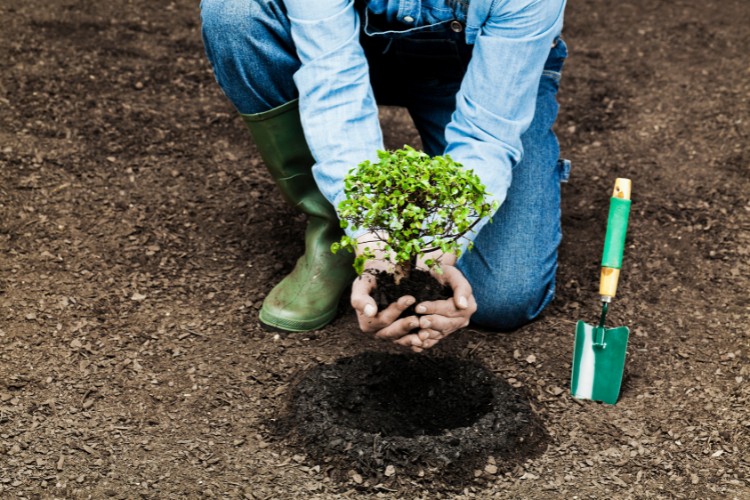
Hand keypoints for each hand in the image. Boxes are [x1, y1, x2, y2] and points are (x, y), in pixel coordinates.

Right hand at [350, 231, 421, 347]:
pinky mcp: (402, 334)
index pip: (382, 320)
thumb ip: (361, 299)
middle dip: (405, 325)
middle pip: (392, 332)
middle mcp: (378, 331)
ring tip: (425, 331)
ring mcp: (391, 334)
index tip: (410, 298)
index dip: (395, 311)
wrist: (381, 276)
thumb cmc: (371, 279)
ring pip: (402, 340)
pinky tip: (428, 337)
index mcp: (367, 323)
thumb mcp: (362, 285)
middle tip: (418, 318)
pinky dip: (418, 340)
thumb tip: (370, 312)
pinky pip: (410, 341)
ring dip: (413, 337)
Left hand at [398, 264, 475, 352]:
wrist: (437, 279)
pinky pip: (435, 340)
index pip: (450, 309)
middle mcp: (462, 319)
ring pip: (440, 334)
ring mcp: (452, 327)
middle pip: (446, 324)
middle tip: (419, 322)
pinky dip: (426, 343)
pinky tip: (416, 344)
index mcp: (468, 306)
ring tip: (417, 334)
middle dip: (432, 323)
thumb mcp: (453, 274)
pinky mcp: (443, 332)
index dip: (434, 308)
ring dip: (428, 335)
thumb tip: (462, 304)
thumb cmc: (445, 274)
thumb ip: (460, 288)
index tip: (419, 307)